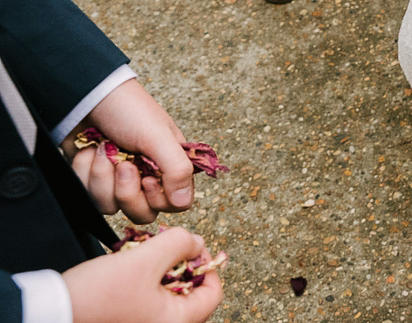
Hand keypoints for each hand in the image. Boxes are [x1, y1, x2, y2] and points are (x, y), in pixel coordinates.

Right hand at [63, 227, 221, 322]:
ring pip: (166, 291)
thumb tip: (197, 242)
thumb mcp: (143, 260)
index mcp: (177, 322)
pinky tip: (126, 264)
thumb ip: (178, 245)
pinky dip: (143, 278)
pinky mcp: (127, 320)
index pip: (213, 293)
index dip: (208, 263)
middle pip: (190, 291)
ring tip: (140, 252)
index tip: (192, 245)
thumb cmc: (97, 295)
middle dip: (178, 262)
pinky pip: (147, 297)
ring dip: (158, 267)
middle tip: (163, 245)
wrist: (52, 312)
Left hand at [64, 79, 194, 216]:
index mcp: (169, 165)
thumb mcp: (158, 136)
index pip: (175, 203)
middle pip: (143, 212)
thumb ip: (177, 169)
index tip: (147, 178)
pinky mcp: (93, 181)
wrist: (86, 97)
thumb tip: (184, 202)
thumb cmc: (128, 109)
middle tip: (122, 165)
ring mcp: (117, 181)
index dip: (159, 198)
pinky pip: (88, 198)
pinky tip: (88, 152)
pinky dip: (84, 174)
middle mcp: (146, 176)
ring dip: (102, 178)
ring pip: (112, 207)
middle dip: (127, 191)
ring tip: (102, 151)